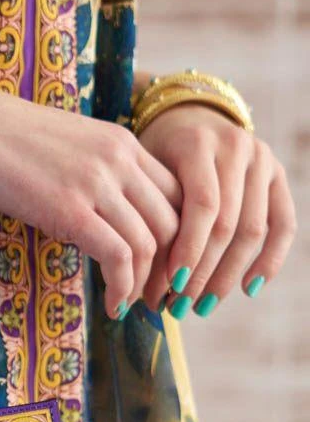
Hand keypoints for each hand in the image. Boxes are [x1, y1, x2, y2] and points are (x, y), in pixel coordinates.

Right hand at [0, 71, 182, 319]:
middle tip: (155, 297)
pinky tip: (112, 305)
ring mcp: (97, 184)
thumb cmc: (1, 137)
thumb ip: (95, 173)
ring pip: (149, 244)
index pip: (178, 194)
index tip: (165, 267)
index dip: (181, 238)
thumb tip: (102, 216)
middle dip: (170, 268)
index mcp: (123, 142)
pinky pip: (117, 257)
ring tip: (131, 306)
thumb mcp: (66, 146)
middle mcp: (120, 160)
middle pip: (173, 223)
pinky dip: (122, 288)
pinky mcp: (70, 210)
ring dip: (145, 285)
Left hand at [135, 104, 296, 314]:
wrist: (188, 115)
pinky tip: (248, 289)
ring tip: (204, 306)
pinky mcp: (278, 176)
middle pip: (228, 223)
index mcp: (199, 144)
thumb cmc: (155, 153)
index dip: (190, 250)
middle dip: (203, 271)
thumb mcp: (145, 169)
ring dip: (229, 274)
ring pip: (254, 229)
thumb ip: (149, 210)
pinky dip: (269, 259)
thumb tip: (138, 278)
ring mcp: (262, 161)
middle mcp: (237, 148)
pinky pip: (283, 224)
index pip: (203, 206)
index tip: (169, 287)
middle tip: (181, 306)